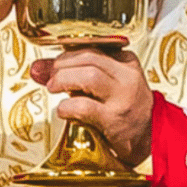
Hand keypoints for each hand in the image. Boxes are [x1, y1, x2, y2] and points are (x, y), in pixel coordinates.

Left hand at [30, 48, 153, 166]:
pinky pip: (84, 106)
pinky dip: (67, 107)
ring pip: (88, 76)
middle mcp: (127, 77)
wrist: (148, 140)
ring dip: (63, 80)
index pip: (92, 47)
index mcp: (126, 62)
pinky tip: (64, 110)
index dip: (66, 53)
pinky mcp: (115, 119)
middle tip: (51, 77)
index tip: (53, 63)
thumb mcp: (103, 85)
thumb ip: (71, 73)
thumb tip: (37, 69)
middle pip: (88, 58)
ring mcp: (123, 98)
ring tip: (54, 88)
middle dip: (62, 65)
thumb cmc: (123, 109)